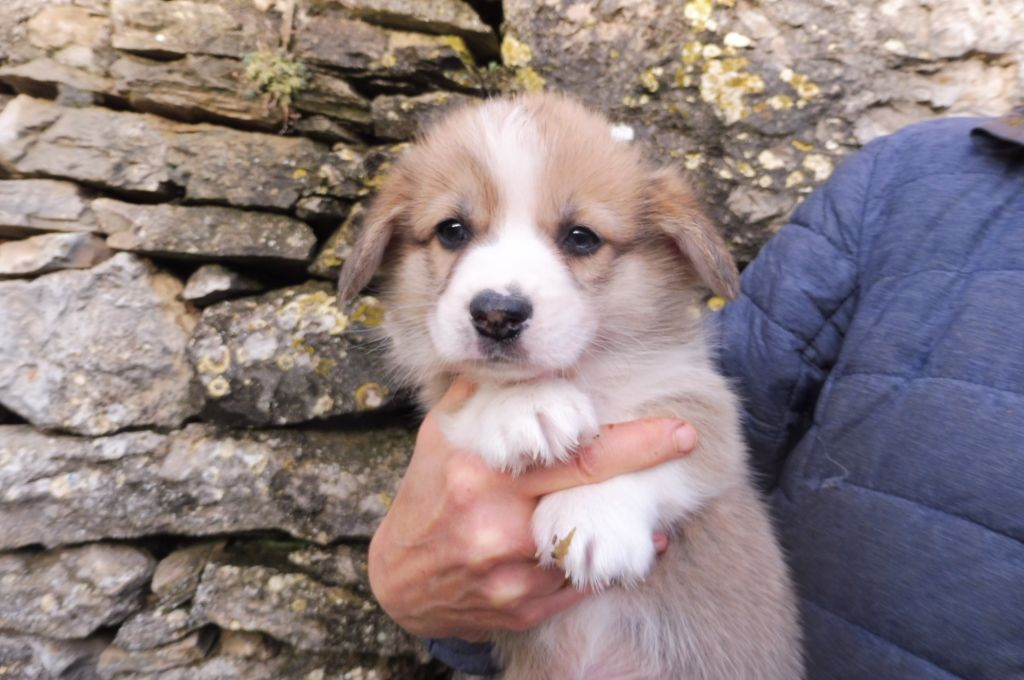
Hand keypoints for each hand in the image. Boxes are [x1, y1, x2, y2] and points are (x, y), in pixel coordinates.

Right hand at [367, 379, 698, 639]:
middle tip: (684, 443)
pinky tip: (621, 550)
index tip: (678, 429)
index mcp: (479, 475)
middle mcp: (495, 526)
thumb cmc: (427, 494)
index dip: (632, 444)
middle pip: (590, 499)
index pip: (572, 456)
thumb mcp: (442, 437)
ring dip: (626, 526)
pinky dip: (606, 564)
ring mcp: (511, 576)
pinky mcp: (522, 610)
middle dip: (643, 472)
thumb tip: (531, 358)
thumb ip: (486, 398)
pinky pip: (582, 585)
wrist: (400, 581)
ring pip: (592, 547)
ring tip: (647, 512)